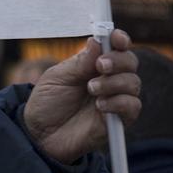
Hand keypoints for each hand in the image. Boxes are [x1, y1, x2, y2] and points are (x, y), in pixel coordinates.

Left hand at [21, 29, 141, 165]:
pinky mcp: (117, 121)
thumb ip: (79, 62)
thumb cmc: (47, 102)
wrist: (39, 135)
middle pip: (130, 62)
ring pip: (133, 83)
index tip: (115, 37)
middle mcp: (109, 80)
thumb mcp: (57, 77)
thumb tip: (97, 40)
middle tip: (100, 66)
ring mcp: (115, 99)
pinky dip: (119, 102)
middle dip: (118, 60)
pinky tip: (99, 105)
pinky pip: (132, 107)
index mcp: (94, 64)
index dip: (120, 39)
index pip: (116, 47)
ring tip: (91, 88)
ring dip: (114, 82)